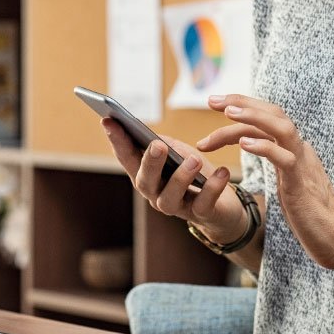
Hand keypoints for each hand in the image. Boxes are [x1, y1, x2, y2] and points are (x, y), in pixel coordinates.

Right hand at [101, 118, 247, 242]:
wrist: (225, 208)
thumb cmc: (196, 175)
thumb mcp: (180, 154)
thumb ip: (165, 145)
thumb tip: (151, 138)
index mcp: (147, 176)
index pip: (126, 158)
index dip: (116, 140)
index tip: (108, 119)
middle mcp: (156, 194)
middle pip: (145, 181)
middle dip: (149, 163)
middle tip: (157, 145)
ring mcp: (177, 207)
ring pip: (169, 198)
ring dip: (181, 177)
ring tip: (194, 159)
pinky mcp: (202, 215)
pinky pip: (204, 203)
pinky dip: (213, 187)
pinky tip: (222, 172)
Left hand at [198, 94, 333, 269]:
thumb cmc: (311, 214)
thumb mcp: (289, 180)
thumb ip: (277, 163)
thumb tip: (260, 151)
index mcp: (294, 148)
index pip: (268, 118)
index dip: (241, 108)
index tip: (215, 104)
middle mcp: (299, 149)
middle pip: (273, 113)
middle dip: (241, 103)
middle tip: (211, 100)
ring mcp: (302, 164)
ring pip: (282, 127)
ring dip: (254, 116)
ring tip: (228, 112)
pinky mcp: (301, 183)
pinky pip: (285, 158)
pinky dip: (264, 147)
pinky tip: (243, 145)